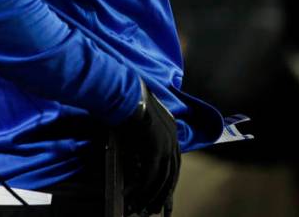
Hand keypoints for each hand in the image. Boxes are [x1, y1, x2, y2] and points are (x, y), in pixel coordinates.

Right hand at [115, 79, 179, 215]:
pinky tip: (132, 196)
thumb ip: (144, 137)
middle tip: (156, 210)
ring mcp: (165, 144)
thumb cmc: (127, 102)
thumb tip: (139, 156)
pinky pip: (150, 175)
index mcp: (172, 130)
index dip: (170, 181)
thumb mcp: (140, 121)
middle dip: (163, 194)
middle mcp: (172, 138)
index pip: (175, 163)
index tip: (166, 196)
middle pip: (171, 174)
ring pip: (162, 179)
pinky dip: (141, 188)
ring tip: (141, 208)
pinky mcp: (154, 149)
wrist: (123, 93)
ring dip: (151, 195)